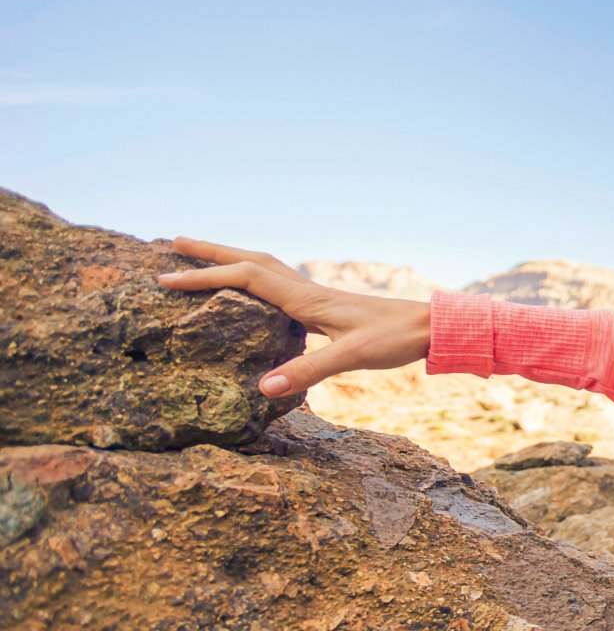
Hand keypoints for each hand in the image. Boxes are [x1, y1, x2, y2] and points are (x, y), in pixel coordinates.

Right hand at [156, 237, 431, 396]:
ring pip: (263, 268)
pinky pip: (278, 285)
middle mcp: (307, 291)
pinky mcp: (326, 308)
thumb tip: (261, 388)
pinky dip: (254, 280)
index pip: (244, 277)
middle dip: (210, 251)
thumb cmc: (396, 339)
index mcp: (306, 298)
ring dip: (230, 260)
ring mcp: (316, 297)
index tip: (164, 279)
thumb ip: (308, 372)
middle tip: (170, 242)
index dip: (203, 276)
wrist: (431, 328)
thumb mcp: (352, 358)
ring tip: (199, 258)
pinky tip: (249, 293)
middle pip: (249, 260)